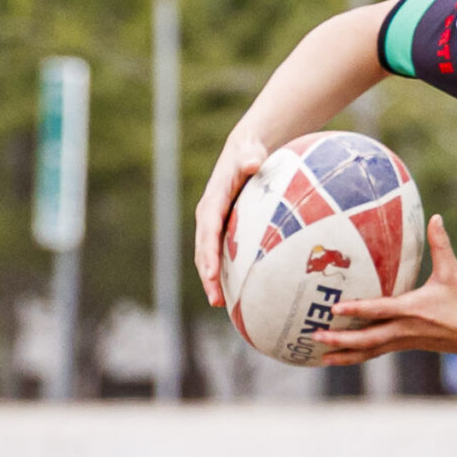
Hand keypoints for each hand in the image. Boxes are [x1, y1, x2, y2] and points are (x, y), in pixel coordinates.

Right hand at [193, 134, 269, 305]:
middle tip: (216, 300)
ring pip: (209, 256)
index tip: (210, 273)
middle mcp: (209, 216)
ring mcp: (215, 225)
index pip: (208, 231)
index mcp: (213, 202)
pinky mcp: (224, 230)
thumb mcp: (249, 152)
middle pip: (203, 250)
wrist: (244, 153)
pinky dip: (225, 272)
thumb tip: (252, 162)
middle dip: (207, 276)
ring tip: (221, 303)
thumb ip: (249, 158)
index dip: (208, 253)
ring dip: (212, 280)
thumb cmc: (249, 153)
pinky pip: (221, 254)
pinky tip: (238, 292)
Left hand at [312, 215, 456, 363]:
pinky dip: (358, 355)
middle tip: (315, 336)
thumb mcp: (453, 271)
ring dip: (345, 354)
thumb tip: (436, 217)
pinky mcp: (407, 345)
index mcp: (413, 310)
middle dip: (341, 340)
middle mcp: (405, 329)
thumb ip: (441, 244)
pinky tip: (343, 356)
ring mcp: (405, 340)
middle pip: (368, 339)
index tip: (334, 309)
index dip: (357, 310)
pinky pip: (377, 351)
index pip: (379, 311)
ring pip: (370, 351)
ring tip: (320, 356)